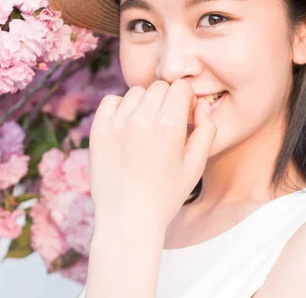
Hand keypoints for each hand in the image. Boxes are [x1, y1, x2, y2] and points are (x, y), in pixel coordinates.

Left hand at [89, 79, 216, 230]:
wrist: (128, 219)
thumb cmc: (166, 195)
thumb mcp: (196, 165)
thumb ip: (207, 130)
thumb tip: (200, 105)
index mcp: (169, 126)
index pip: (180, 87)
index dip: (186, 99)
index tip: (185, 115)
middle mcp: (142, 119)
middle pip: (159, 87)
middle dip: (167, 100)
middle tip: (166, 123)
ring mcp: (117, 123)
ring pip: (136, 92)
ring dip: (145, 104)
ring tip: (146, 128)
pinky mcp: (98, 130)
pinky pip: (111, 101)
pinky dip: (121, 107)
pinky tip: (127, 126)